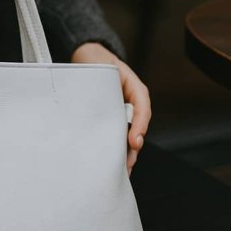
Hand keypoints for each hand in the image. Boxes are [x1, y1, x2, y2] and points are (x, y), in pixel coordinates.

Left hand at [70, 41, 151, 177]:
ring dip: (125, 154)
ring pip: (128, 137)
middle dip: (132, 149)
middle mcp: (132, 104)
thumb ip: (104, 79)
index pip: (142, 107)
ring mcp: (122, 114)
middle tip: (127, 165)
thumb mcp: (102, 65)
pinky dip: (115, 152)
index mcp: (135, 89)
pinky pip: (116, 138)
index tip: (134, 141)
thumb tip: (98, 102)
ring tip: (121, 171)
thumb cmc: (97, 61)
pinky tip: (110, 166)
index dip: (139, 126)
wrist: (88, 59)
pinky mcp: (110, 122)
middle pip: (137, 128)